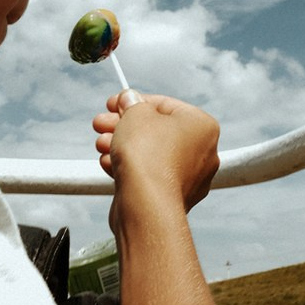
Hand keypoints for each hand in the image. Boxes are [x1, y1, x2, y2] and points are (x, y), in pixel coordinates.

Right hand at [92, 90, 219, 227]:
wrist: (146, 205)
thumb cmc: (147, 156)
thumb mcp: (135, 114)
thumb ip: (132, 103)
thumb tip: (129, 99)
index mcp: (202, 126)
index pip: (165, 105)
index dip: (134, 101)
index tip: (114, 103)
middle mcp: (203, 152)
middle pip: (156, 131)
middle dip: (124, 126)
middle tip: (101, 124)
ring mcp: (190, 178)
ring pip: (151, 154)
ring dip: (123, 147)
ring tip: (101, 144)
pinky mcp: (173, 198)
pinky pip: (150, 176)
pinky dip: (130, 169)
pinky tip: (109, 164)